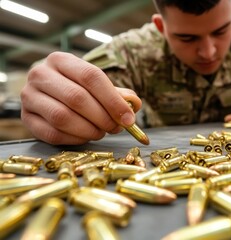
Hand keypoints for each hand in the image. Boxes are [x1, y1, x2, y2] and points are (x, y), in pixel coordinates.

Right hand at [21, 52, 141, 144]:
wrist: (49, 96)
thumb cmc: (79, 89)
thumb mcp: (97, 86)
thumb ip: (118, 94)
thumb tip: (134, 104)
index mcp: (61, 60)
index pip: (91, 76)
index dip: (113, 100)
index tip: (128, 119)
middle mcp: (40, 74)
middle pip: (77, 97)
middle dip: (102, 117)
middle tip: (115, 128)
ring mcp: (29, 97)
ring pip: (63, 117)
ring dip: (89, 130)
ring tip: (101, 132)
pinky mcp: (26, 119)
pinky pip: (53, 134)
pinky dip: (75, 139)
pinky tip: (86, 137)